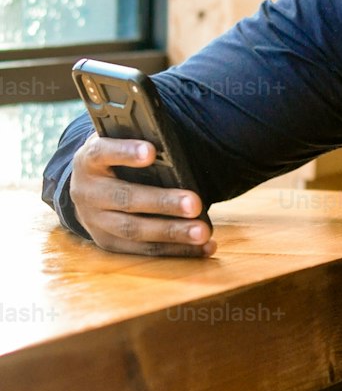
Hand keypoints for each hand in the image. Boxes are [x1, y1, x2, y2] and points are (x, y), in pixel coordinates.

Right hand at [69, 135, 215, 257]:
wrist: (87, 190)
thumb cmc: (115, 160)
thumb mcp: (118, 144)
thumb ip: (139, 140)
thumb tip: (173, 146)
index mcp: (88, 160)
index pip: (102, 152)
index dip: (125, 152)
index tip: (151, 151)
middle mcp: (88, 192)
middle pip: (125, 198)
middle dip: (162, 202)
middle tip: (194, 204)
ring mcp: (96, 222)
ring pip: (136, 230)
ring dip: (173, 232)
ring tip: (203, 231)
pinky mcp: (110, 244)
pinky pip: (146, 249)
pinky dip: (178, 250)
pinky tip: (205, 246)